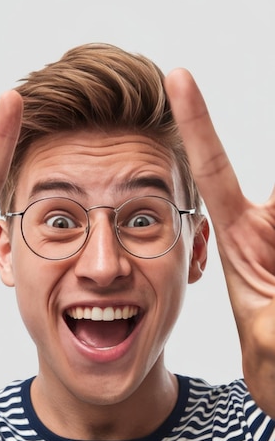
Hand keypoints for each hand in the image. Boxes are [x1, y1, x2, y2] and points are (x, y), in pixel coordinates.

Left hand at [165, 69, 274, 415]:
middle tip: (266, 269)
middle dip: (272, 226)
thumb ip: (274, 334)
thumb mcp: (270, 349)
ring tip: (272, 287)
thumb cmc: (272, 364)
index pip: (214, 170)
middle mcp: (271, 223)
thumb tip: (269, 309)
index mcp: (242, 234)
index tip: (175, 77)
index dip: (197, 123)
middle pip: (274, 194)